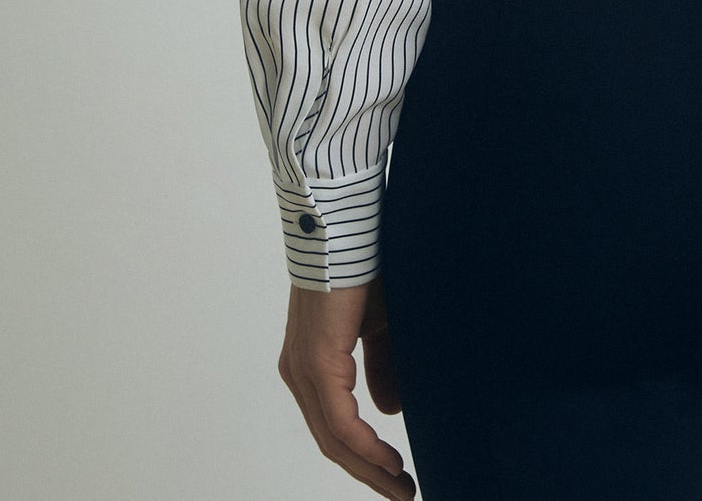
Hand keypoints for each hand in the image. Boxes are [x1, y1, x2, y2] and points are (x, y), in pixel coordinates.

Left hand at [278, 277, 416, 498]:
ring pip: (334, 438)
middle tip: (403, 494)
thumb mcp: (379, 325)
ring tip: (401, 486)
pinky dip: (365, 447)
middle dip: (369, 473)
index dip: (364, 456)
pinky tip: (389, 462)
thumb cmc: (365, 266)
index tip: (396, 475)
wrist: (348, 228)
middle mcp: (299, 372)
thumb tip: (388, 412)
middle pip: (332, 441)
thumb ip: (381, 367)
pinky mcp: (317, 363)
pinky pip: (339, 421)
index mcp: (310, 363)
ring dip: (369, 468)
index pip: (334, 425)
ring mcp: (304, 369)